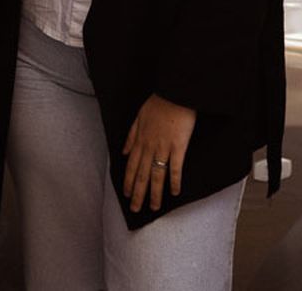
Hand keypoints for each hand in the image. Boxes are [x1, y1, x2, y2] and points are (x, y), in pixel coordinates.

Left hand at [121, 94, 195, 213]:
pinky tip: (175, 192)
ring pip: (156, 175)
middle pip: (142, 175)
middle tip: (136, 209)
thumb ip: (131, 135)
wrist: (175, 92)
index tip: (127, 195)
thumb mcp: (139, 116)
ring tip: (154, 207)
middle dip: (138, 194)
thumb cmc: (159, 102)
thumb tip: (123, 152)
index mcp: (139, 140)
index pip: (131, 166)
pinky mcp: (178, 146)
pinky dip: (174, 181)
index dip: (128, 182)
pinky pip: (175, 167)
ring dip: (154, 193)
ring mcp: (163, 147)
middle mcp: (149, 147)